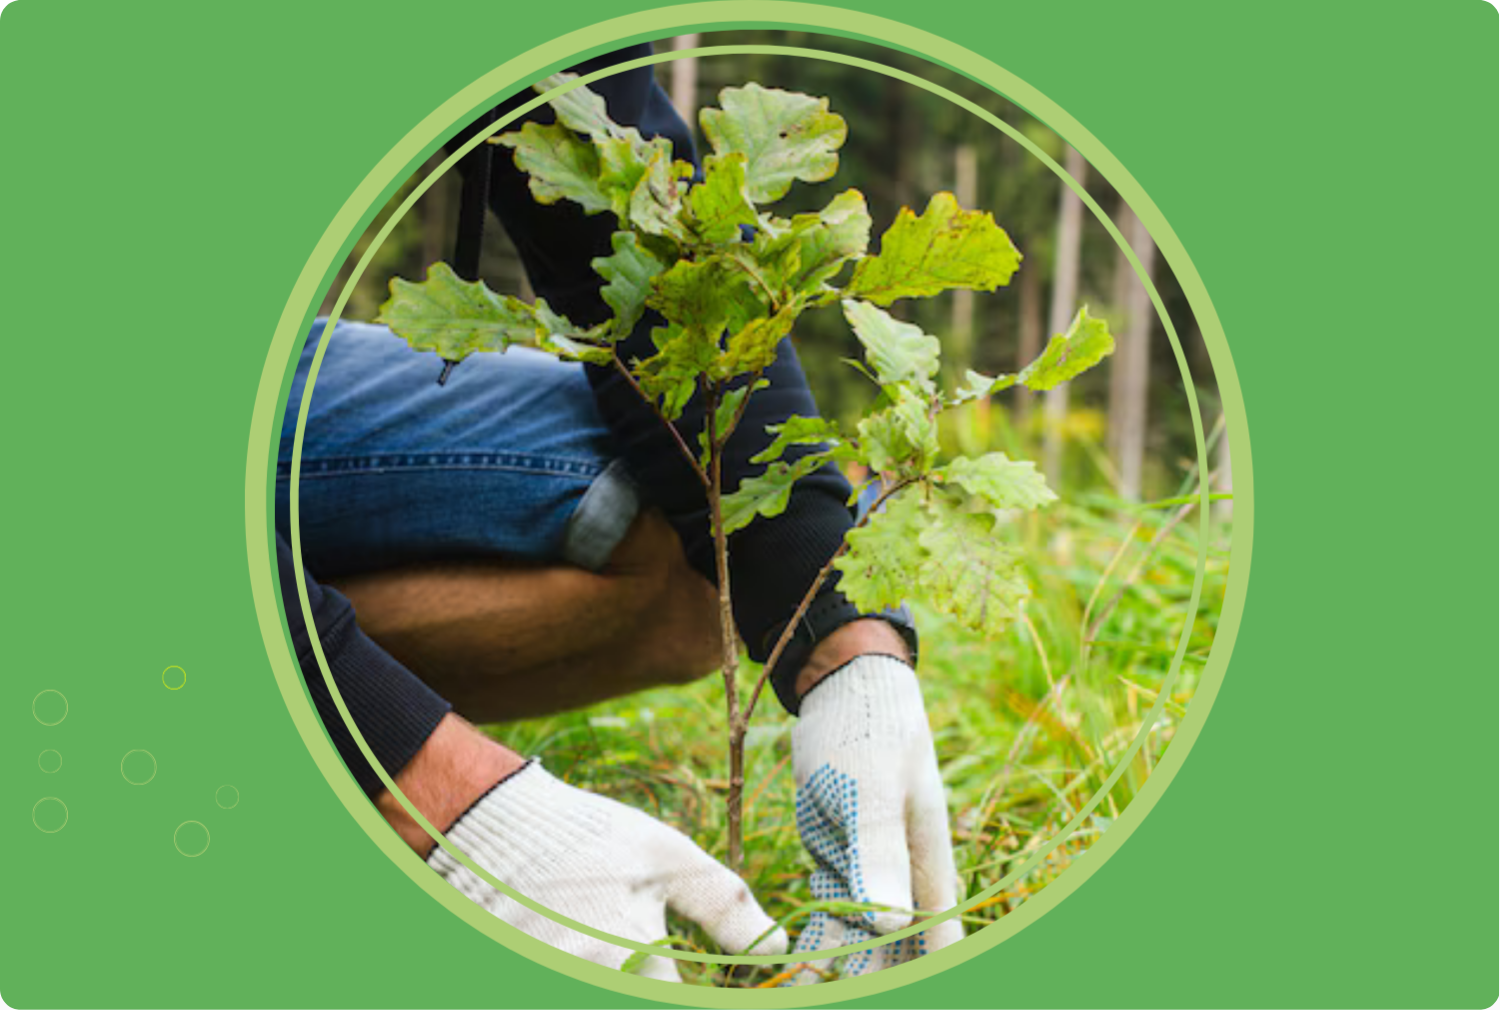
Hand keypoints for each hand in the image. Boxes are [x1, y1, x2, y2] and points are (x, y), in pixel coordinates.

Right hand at [426, 761, 788, 980]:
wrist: (490, 828)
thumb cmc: (587, 837)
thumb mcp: (665, 855)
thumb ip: (724, 904)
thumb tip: (778, 947)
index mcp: (635, 957)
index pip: (685, 1004)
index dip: (719, 1000)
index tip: (739, 993)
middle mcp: (592, 982)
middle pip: (649, 1003)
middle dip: (667, 986)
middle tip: (671, 967)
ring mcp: (554, 986)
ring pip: (614, 998)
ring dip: (637, 984)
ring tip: (642, 958)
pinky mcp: (528, 985)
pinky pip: (576, 995)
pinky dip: (606, 984)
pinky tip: (613, 963)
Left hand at [785, 654, 963, 982]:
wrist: (843, 689)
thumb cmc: (869, 731)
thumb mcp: (871, 789)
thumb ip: (879, 854)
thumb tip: (889, 922)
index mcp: (927, 870)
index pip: (935, 947)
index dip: (918, 977)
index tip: (883, 994)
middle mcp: (904, 883)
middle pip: (893, 956)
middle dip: (864, 979)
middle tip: (817, 992)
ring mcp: (870, 876)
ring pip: (858, 944)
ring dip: (833, 970)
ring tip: (793, 989)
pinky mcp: (837, 866)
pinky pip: (830, 921)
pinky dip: (814, 945)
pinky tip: (787, 968)